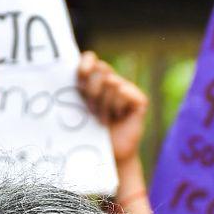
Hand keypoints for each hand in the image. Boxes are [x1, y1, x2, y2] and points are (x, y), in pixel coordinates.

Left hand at [76, 51, 148, 171]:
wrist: (108, 154)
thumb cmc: (91, 132)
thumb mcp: (79, 108)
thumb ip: (78, 89)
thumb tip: (74, 71)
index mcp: (94, 80)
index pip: (90, 59)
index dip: (85, 64)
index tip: (80, 75)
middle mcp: (112, 81)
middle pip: (100, 69)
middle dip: (91, 90)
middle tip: (91, 110)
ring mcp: (127, 89)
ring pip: (112, 82)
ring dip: (103, 105)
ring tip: (104, 119)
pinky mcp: (139, 99)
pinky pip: (123, 92)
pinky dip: (117, 106)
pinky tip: (119, 118)